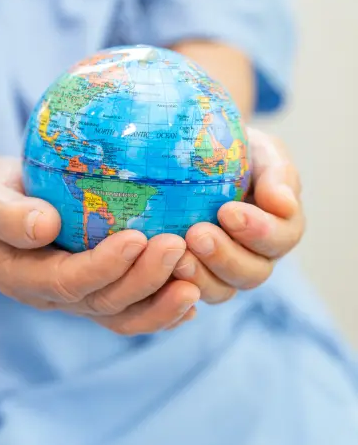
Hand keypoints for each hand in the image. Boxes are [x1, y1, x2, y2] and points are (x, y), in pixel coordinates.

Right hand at [0, 157, 199, 334]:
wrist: (8, 202)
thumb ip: (7, 214)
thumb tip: (45, 226)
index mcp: (22, 278)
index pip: (67, 281)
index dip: (103, 267)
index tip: (136, 239)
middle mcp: (53, 298)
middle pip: (103, 303)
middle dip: (143, 281)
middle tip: (177, 246)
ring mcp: (79, 298)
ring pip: (122, 316)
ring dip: (160, 304)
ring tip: (195, 285)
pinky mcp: (100, 290)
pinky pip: (132, 310)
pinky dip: (162, 311)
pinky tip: (191, 298)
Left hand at [173, 128, 304, 303]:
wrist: (201, 159)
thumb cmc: (238, 154)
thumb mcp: (262, 153)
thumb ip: (277, 175)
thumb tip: (283, 204)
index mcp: (280, 227)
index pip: (282, 238)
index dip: (259, 231)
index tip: (228, 211)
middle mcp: (257, 256)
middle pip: (252, 273)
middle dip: (225, 256)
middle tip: (197, 234)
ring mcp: (224, 271)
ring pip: (221, 290)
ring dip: (200, 275)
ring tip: (177, 254)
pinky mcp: (195, 276)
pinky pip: (189, 292)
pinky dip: (176, 284)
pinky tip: (160, 266)